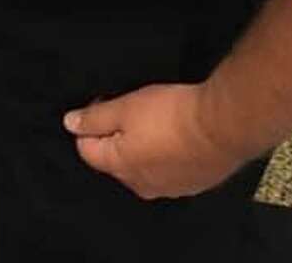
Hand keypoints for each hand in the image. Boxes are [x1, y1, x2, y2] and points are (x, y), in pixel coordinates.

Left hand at [64, 83, 246, 199]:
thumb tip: (70, 124)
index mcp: (121, 167)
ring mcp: (169, 188)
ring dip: (141, 145)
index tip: (104, 103)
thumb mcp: (125, 107)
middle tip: (130, 109)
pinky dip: (164, 153)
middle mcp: (142, 185)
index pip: (88, 150)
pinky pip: (167, 169)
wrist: (222, 127)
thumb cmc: (172, 115)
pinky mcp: (192, 184)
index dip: (89, 123)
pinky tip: (175, 135)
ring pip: (141, 165)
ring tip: (155, 120)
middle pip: (114, 160)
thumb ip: (95, 118)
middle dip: (114, 135)